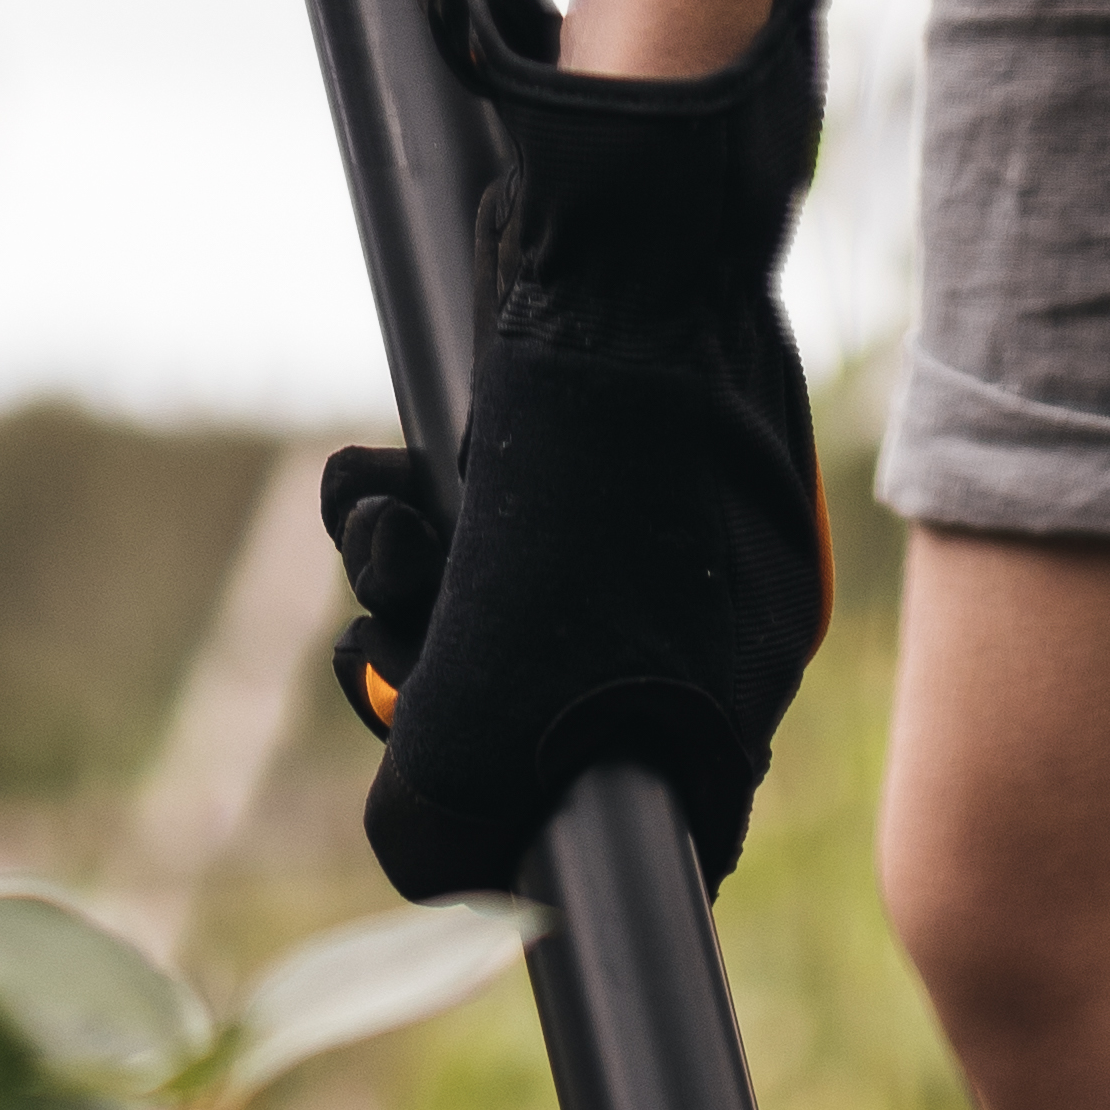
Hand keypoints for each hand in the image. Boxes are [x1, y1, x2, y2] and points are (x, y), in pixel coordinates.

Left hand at [322, 0, 832, 900]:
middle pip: (535, 717)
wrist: (626, 247)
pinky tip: (385, 475)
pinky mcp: (598, 445)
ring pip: (493, 608)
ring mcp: (661, 534)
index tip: (440, 784)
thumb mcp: (483, 704)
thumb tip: (414, 863)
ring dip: (401, 581)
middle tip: (382, 644)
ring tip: (384, 525)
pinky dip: (416, 504)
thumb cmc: (578, 487)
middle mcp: (709, 631)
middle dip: (427, 684)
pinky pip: (490, 514)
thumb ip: (438, 816)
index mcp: (726, 709)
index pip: (617, 823)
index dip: (509, 821)